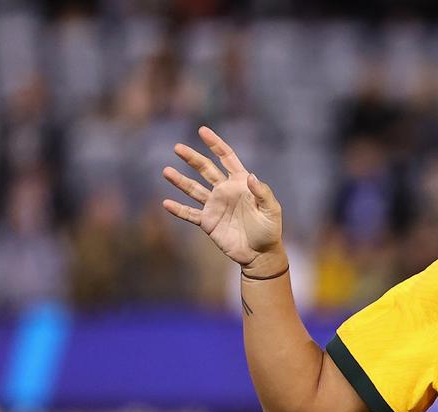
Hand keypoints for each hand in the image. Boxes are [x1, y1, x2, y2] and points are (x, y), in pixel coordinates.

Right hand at [162, 126, 284, 271]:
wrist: (261, 254)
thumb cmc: (269, 230)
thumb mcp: (271, 210)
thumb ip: (262, 193)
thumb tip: (250, 176)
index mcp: (240, 183)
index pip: (227, 158)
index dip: (215, 144)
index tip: (202, 131)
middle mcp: (225, 191)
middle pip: (205, 169)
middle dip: (192, 158)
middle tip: (178, 147)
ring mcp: (215, 206)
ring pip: (193, 189)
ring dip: (180, 181)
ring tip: (166, 171)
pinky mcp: (208, 222)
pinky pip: (190, 214)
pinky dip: (178, 209)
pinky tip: (166, 203)